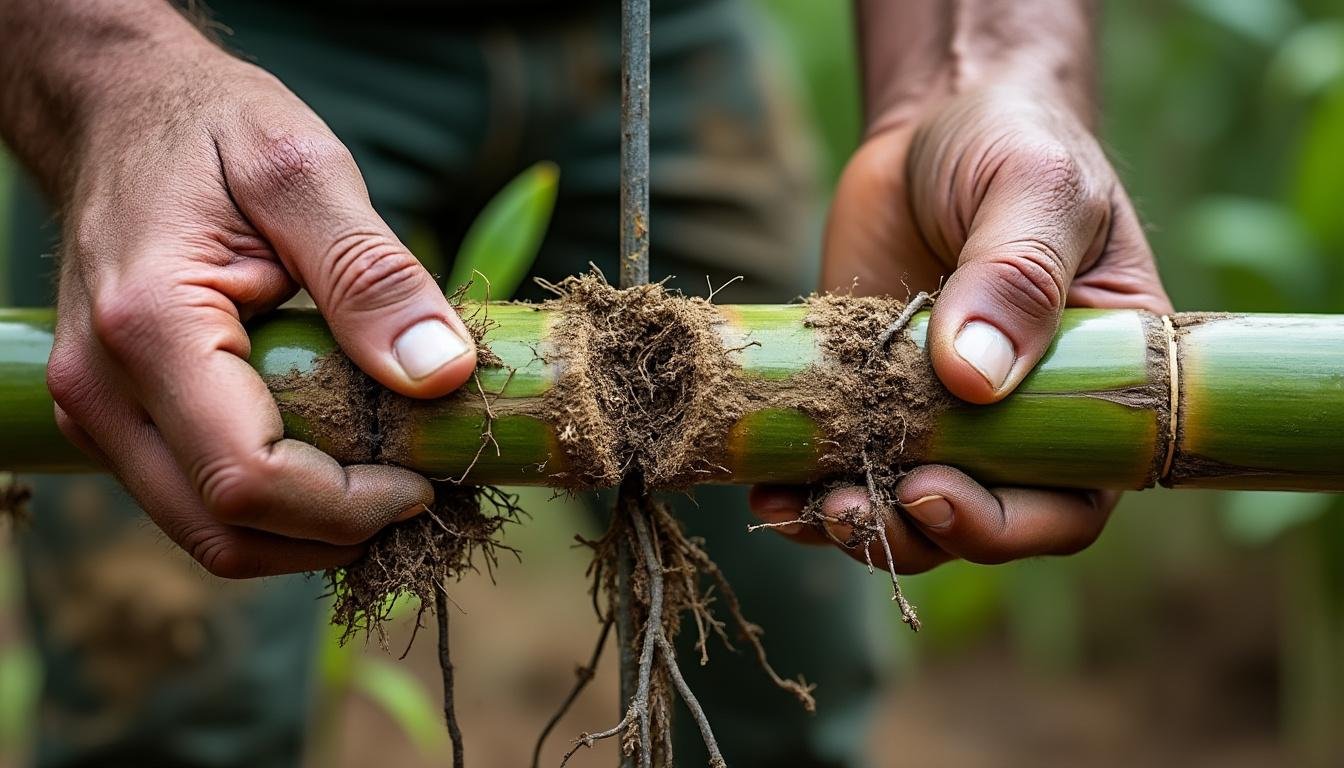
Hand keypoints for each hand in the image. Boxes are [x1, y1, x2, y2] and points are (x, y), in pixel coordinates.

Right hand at [44, 48, 475, 577]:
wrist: (120, 112)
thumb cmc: (212, 129)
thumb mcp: (305, 172)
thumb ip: (371, 272)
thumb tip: (441, 374)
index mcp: (150, 326)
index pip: (249, 478)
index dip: (349, 506)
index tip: (428, 479)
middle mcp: (102, 388)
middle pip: (223, 530)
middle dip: (334, 534)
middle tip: (420, 489)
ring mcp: (97, 411)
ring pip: (206, 532)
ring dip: (306, 532)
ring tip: (387, 482)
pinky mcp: (115, 417)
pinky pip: (195, 498)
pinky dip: (275, 507)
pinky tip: (338, 465)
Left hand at [750, 84, 1170, 573]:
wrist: (938, 121)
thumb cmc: (1013, 143)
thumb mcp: (1034, 189)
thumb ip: (1018, 274)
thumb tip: (974, 379)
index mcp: (1098, 387)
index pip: (1070, 499)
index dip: (1007, 523)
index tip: (933, 491)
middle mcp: (1023, 417)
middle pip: (980, 521)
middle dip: (913, 530)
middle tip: (852, 507)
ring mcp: (942, 412)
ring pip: (906, 509)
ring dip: (854, 522)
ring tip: (802, 506)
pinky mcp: (874, 394)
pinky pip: (847, 461)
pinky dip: (806, 485)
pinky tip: (767, 487)